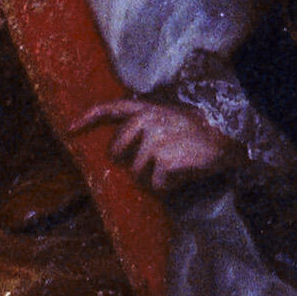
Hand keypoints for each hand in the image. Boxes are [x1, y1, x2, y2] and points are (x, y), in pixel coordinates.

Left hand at [72, 98, 233, 190]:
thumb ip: (145, 123)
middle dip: (129, 163)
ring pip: (137, 173)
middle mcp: (146, 122)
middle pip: (116, 152)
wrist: (226, 138)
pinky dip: (168, 187)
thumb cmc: (197, 131)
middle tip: (152, 164)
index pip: (110, 109)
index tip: (70, 130)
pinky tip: (181, 176)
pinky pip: (156, 185)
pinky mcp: (164, 162)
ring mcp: (155, 142)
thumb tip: (121, 149)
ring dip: (152, 177)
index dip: (87, 119)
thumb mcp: (168, 116)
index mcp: (146, 108)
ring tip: (174, 168)